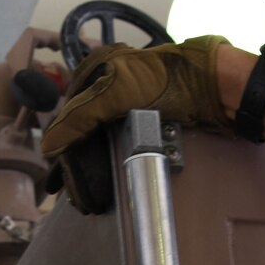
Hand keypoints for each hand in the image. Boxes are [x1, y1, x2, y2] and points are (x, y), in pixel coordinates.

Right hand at [41, 37, 236, 212]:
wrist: (215, 88)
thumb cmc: (168, 81)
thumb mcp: (115, 93)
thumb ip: (79, 118)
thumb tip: (49, 146)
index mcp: (97, 68)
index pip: (68, 113)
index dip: (61, 146)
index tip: (56, 178)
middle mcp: (108, 83)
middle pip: (83, 130)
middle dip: (76, 164)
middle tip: (73, 195)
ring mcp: (128, 102)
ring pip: (100, 141)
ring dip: (91, 169)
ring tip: (86, 197)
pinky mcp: (147, 119)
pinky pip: (119, 145)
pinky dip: (109, 165)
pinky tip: (105, 182)